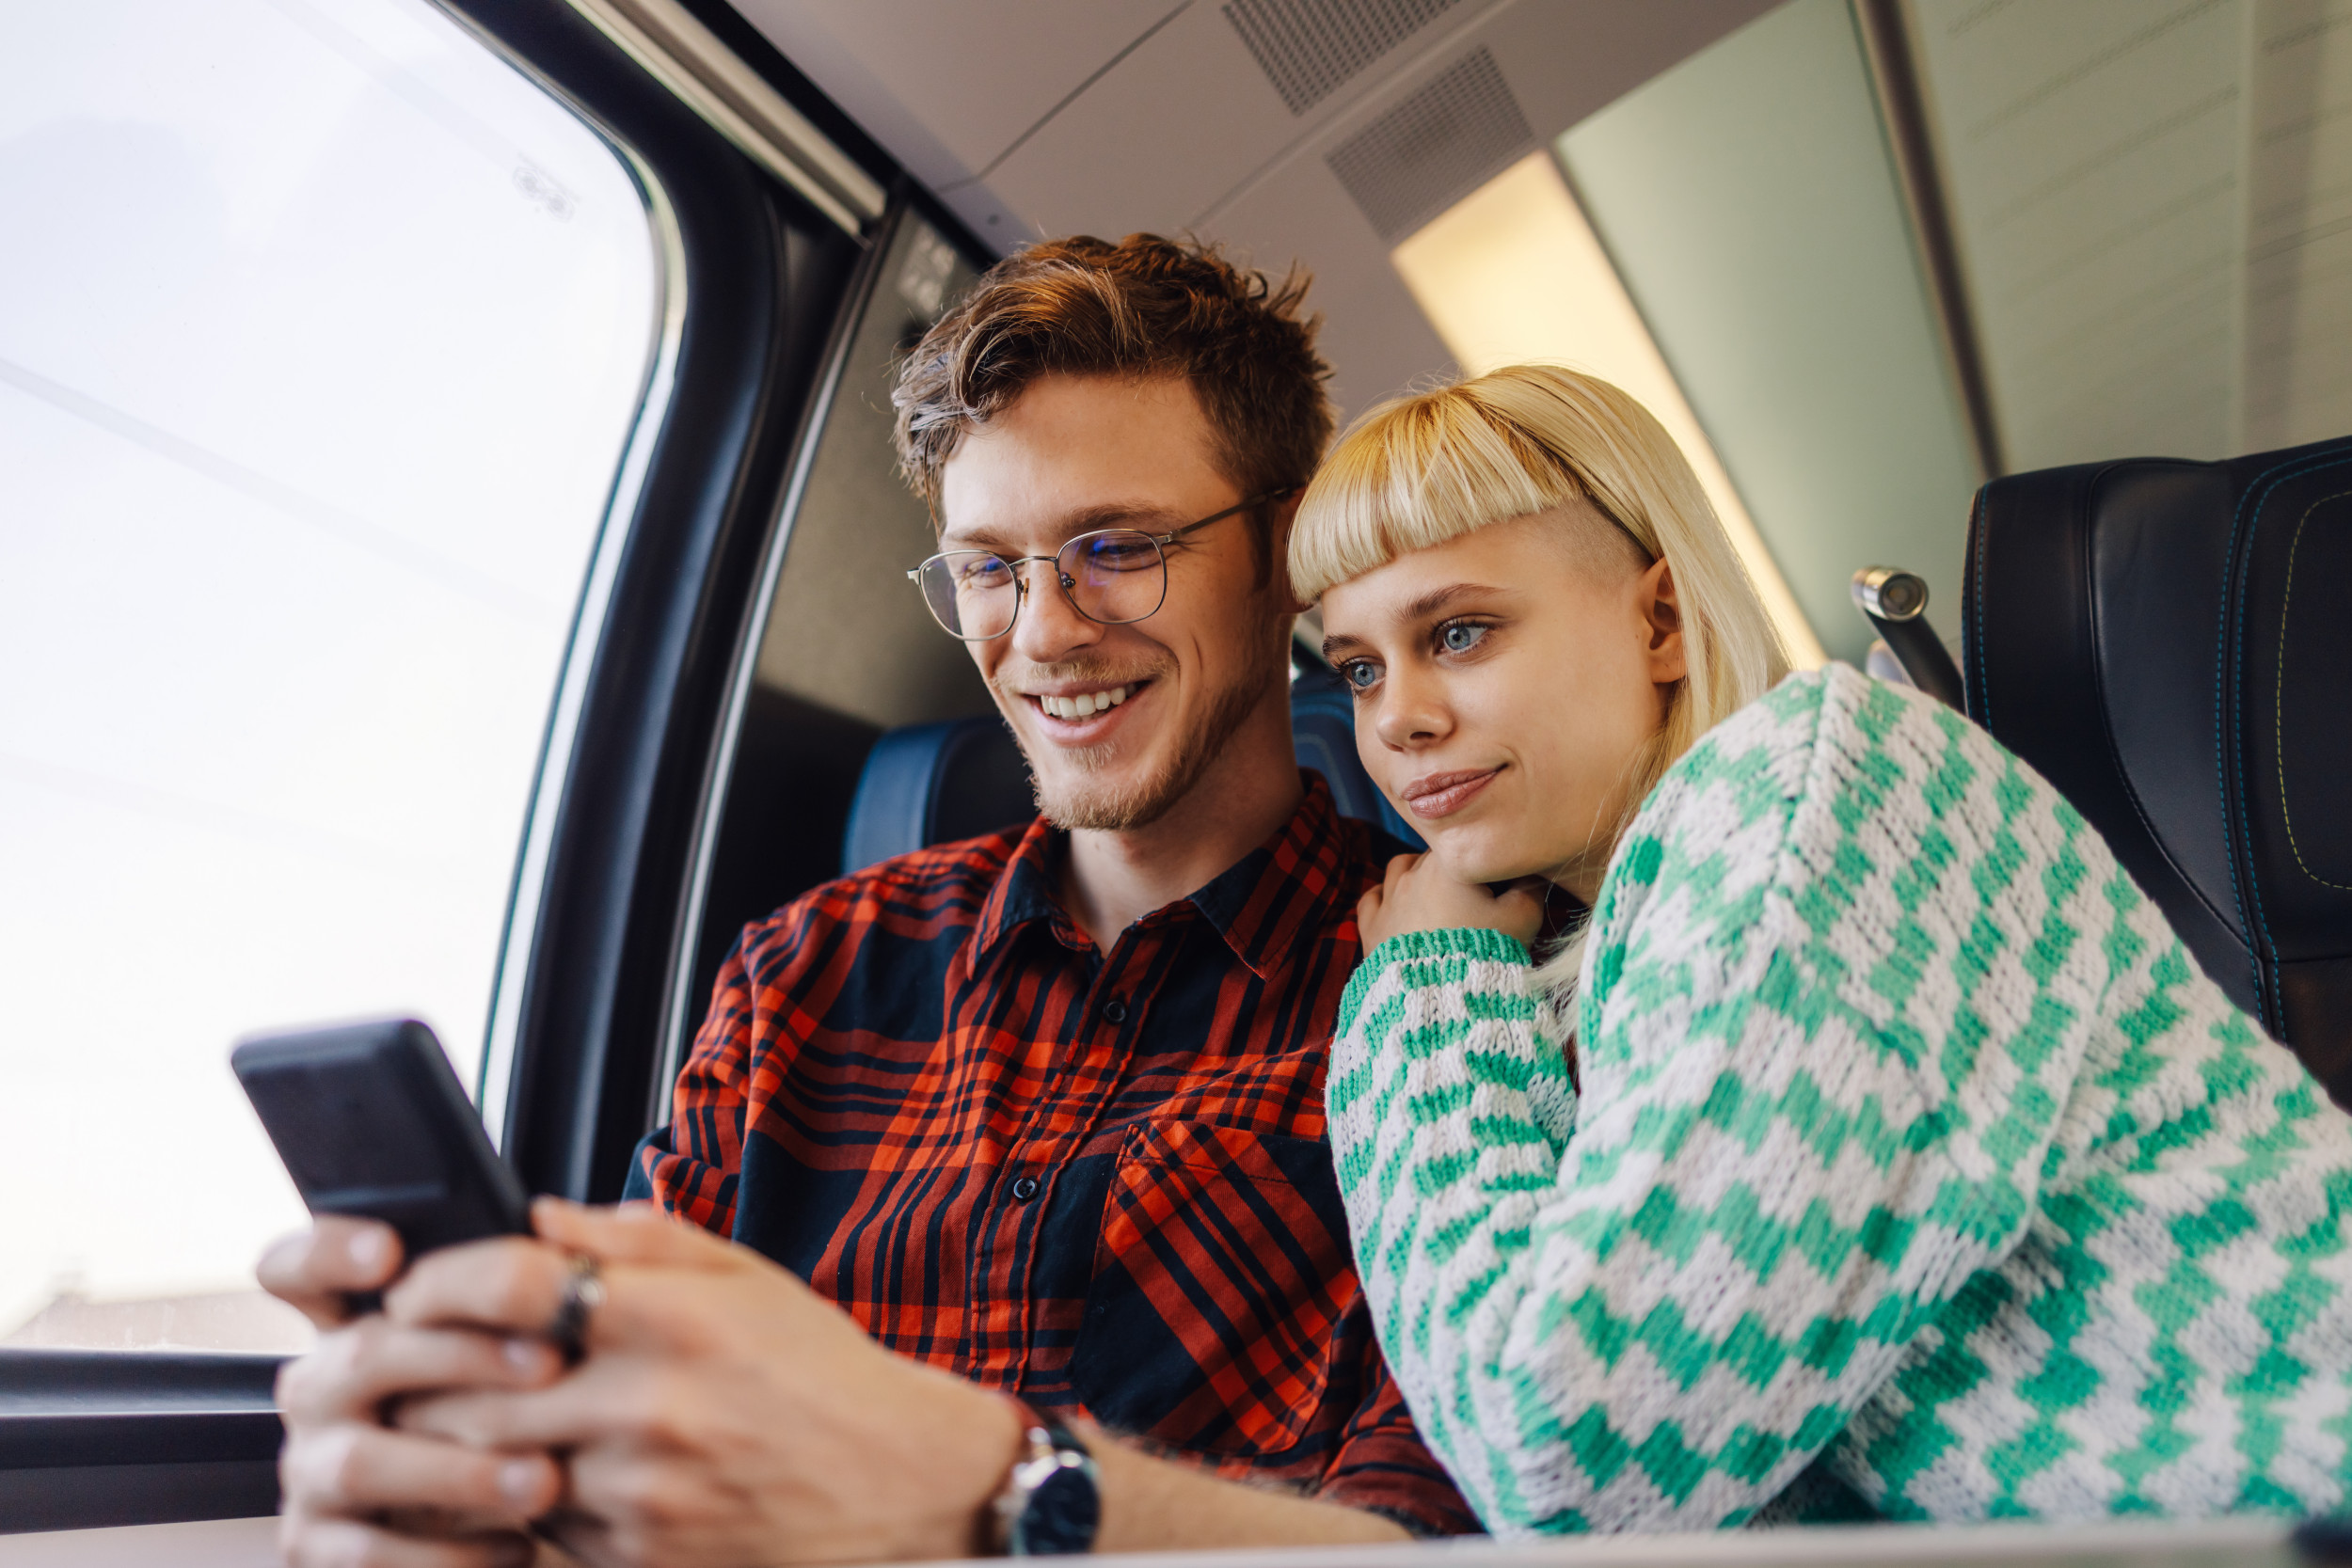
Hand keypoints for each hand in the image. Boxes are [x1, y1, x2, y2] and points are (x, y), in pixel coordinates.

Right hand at [258, 1217, 566, 1567]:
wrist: (505, 1530)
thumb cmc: (514, 1419)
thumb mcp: (513, 1351)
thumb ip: (518, 1293)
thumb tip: (551, 1228)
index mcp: (354, 1325)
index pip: (298, 1269)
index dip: (327, 1251)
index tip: (390, 1251)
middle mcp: (319, 1391)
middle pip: (362, 1355)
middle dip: (460, 1356)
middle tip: (549, 1366)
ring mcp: (310, 1471)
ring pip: (361, 1462)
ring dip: (460, 1470)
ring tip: (544, 1478)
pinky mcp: (314, 1549)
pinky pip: (366, 1555)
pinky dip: (449, 1553)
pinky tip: (519, 1543)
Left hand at [390, 1199, 1024, 1567]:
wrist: (901, 1486)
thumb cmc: (823, 1373)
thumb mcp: (748, 1277)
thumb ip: (637, 1240)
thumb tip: (537, 1215)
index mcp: (679, 1320)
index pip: (514, 1284)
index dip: (444, 1280)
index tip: (419, 1285)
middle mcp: (654, 1408)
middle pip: (473, 1384)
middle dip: (424, 1367)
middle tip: (406, 1355)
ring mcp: (642, 1497)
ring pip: (491, 1466)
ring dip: (457, 1441)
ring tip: (451, 1415)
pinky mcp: (638, 1562)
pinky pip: (534, 1530)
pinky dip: (515, 1501)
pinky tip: (530, 1474)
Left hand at [1356, 852, 1543, 952]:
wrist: (1441, 996)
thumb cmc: (1485, 952)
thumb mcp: (1523, 917)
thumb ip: (1529, 887)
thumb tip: (1529, 873)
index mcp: (1448, 863)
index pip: (1467, 846)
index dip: (1483, 861)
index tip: (1497, 882)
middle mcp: (1413, 873)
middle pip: (1434, 855)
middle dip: (1452, 867)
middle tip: (1471, 891)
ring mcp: (1388, 898)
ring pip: (1400, 867)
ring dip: (1416, 871)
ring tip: (1435, 890)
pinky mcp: (1371, 926)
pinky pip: (1371, 897)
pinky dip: (1383, 895)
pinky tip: (1395, 902)